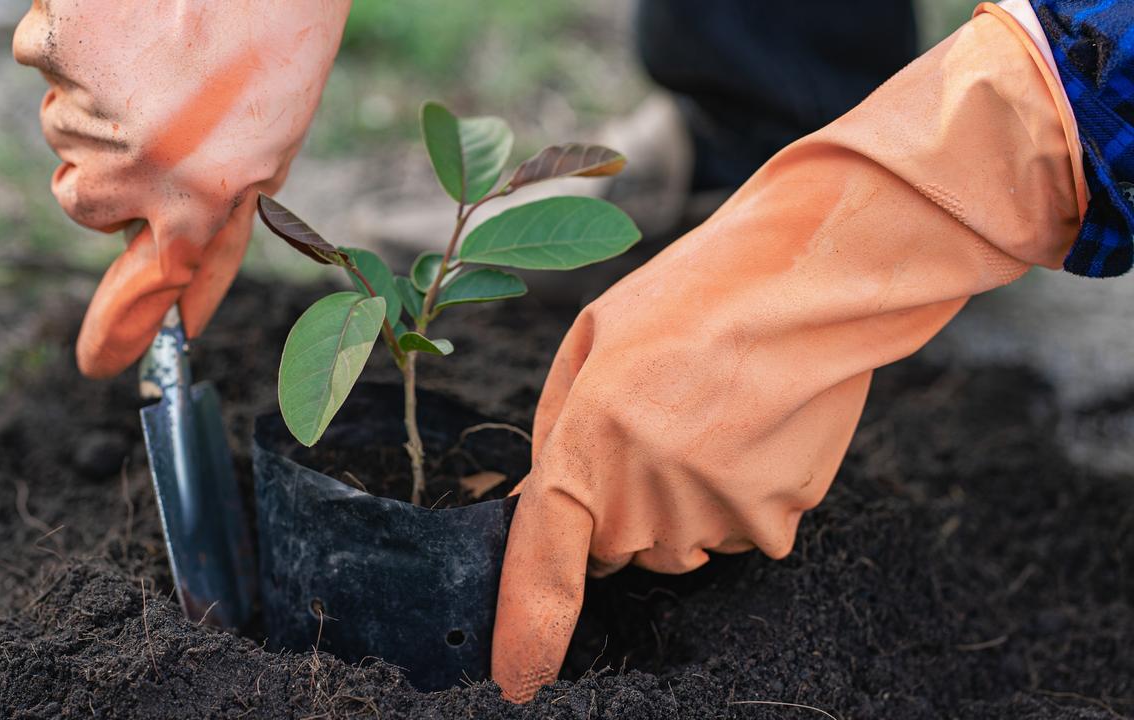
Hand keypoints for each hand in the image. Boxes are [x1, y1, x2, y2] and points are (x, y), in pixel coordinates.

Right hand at [13, 0, 349, 376]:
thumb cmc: (277, 37)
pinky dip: (74, 42)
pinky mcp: (56, 47)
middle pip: (83, 202)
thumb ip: (219, 219)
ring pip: (62, 130)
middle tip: (157, 116)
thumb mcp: (271, 143)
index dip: (125, 326)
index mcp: (206, 195)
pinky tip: (126, 17)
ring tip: (158, 51)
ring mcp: (92, 107)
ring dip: (98, 102)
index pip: (155, 280)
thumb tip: (183, 301)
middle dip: (109, 173)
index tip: (100, 366)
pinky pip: (41, 59)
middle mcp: (141, 167)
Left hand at [490, 6, 1083, 701]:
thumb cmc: (690, 298)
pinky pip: (739, 535)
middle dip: (622, 502)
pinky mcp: (774, 521)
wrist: (811, 280)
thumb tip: (548, 501)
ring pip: (679, 545)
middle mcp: (645, 495)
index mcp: (586, 442)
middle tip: (657, 422)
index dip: (528, 629)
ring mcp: (714, 516)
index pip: (545, 562)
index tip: (518, 680)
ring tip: (712, 416)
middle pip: (617, 547)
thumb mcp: (591, 340)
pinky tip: (754, 433)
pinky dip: (740, 497)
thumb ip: (558, 430)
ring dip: (682, 501)